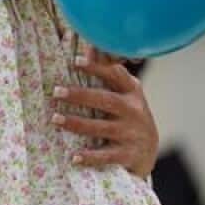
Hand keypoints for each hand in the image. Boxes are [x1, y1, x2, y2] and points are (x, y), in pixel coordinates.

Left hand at [52, 49, 158, 177]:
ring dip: (77, 124)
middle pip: (106, 101)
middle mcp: (134, 111)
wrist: (148, 150)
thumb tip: (88, 48)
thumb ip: (110, 75)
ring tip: (55, 119)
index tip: (75, 61)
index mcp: (132, 92)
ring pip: (102, 128)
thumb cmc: (128, 115)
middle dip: (81, 95)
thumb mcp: (125, 94)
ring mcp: (132, 134)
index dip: (97, 68)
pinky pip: (106, 156)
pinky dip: (90, 156)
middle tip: (56, 91)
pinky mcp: (128, 155)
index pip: (115, 76)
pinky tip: (74, 156)